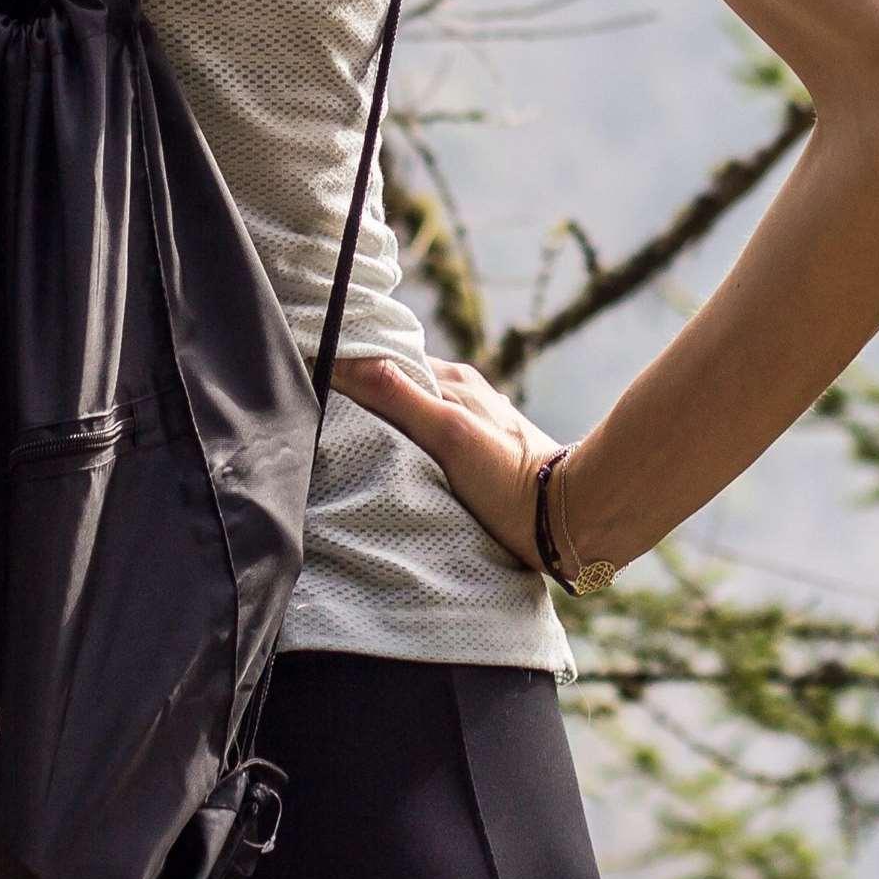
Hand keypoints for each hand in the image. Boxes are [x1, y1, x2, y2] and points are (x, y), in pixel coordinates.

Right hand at [334, 354, 568, 577]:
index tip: (312, 381)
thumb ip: (399, 397)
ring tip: (349, 446)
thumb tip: (346, 361)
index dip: (351, 371)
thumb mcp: (447, 433)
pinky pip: (433, 440)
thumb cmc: (507, 476)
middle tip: (321, 419)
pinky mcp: (482, 455)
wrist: (566, 517)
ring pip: (416, 415)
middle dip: (364, 399)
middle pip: (399, 389)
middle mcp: (464, 394)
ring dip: (386, 426)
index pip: (387, 363)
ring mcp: (474, 424)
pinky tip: (397, 467)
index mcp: (453, 380)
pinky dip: (409, 447)